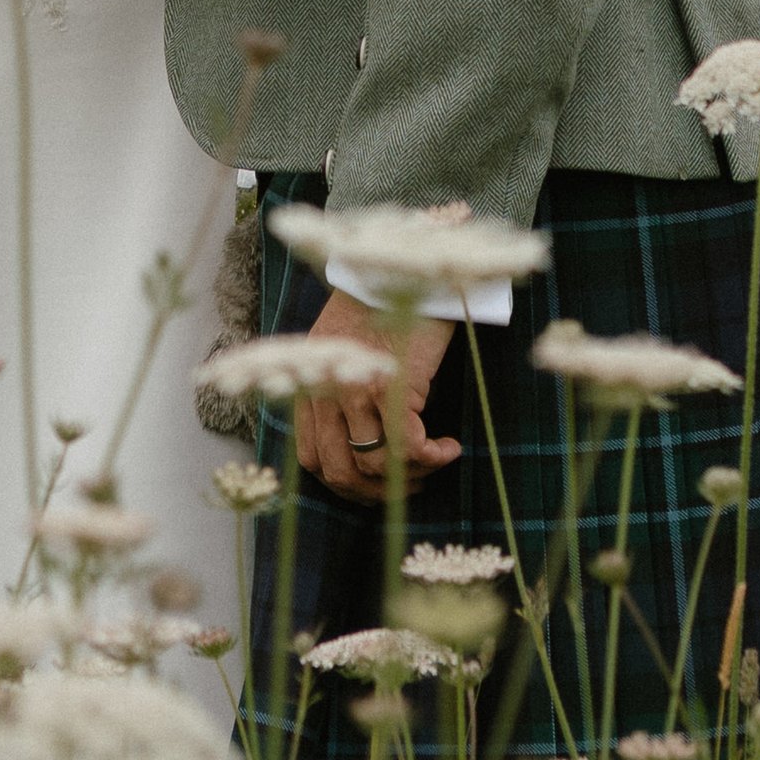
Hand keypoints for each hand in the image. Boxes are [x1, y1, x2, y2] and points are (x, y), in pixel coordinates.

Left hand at [296, 290, 460, 500]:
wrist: (403, 266)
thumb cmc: (380, 306)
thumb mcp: (342, 348)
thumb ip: (334, 390)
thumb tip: (355, 446)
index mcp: (310, 385)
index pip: (312, 459)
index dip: (344, 483)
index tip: (373, 485)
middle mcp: (326, 393)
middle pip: (341, 471)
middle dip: (375, 492)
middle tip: (409, 484)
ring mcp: (357, 392)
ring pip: (376, 466)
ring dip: (410, 476)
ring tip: (433, 461)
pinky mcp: (392, 388)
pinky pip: (408, 448)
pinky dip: (433, 457)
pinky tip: (449, 447)